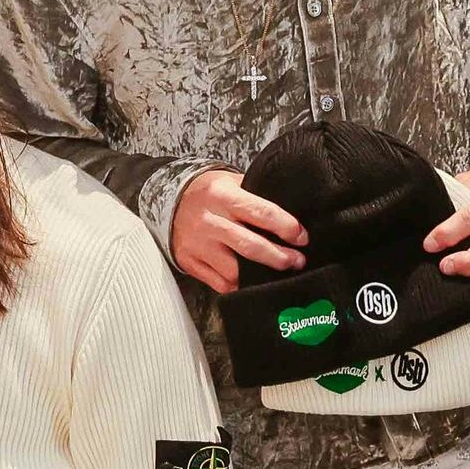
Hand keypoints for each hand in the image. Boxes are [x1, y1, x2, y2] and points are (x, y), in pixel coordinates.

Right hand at [167, 168, 306, 293]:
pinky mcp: (189, 262)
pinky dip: (238, 285)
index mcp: (223, 196)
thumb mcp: (231, 183)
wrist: (167, 200)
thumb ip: (257, 197)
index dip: (287, 228)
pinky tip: (250, 280)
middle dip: (280, 257)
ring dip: (260, 275)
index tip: (302, 238)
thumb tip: (292, 217)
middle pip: (250, 246)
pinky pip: (219, 283)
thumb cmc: (209, 192)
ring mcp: (197, 244)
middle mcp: (209, 221)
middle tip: (297, 261)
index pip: (262, 213)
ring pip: (235, 271)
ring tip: (276, 272)